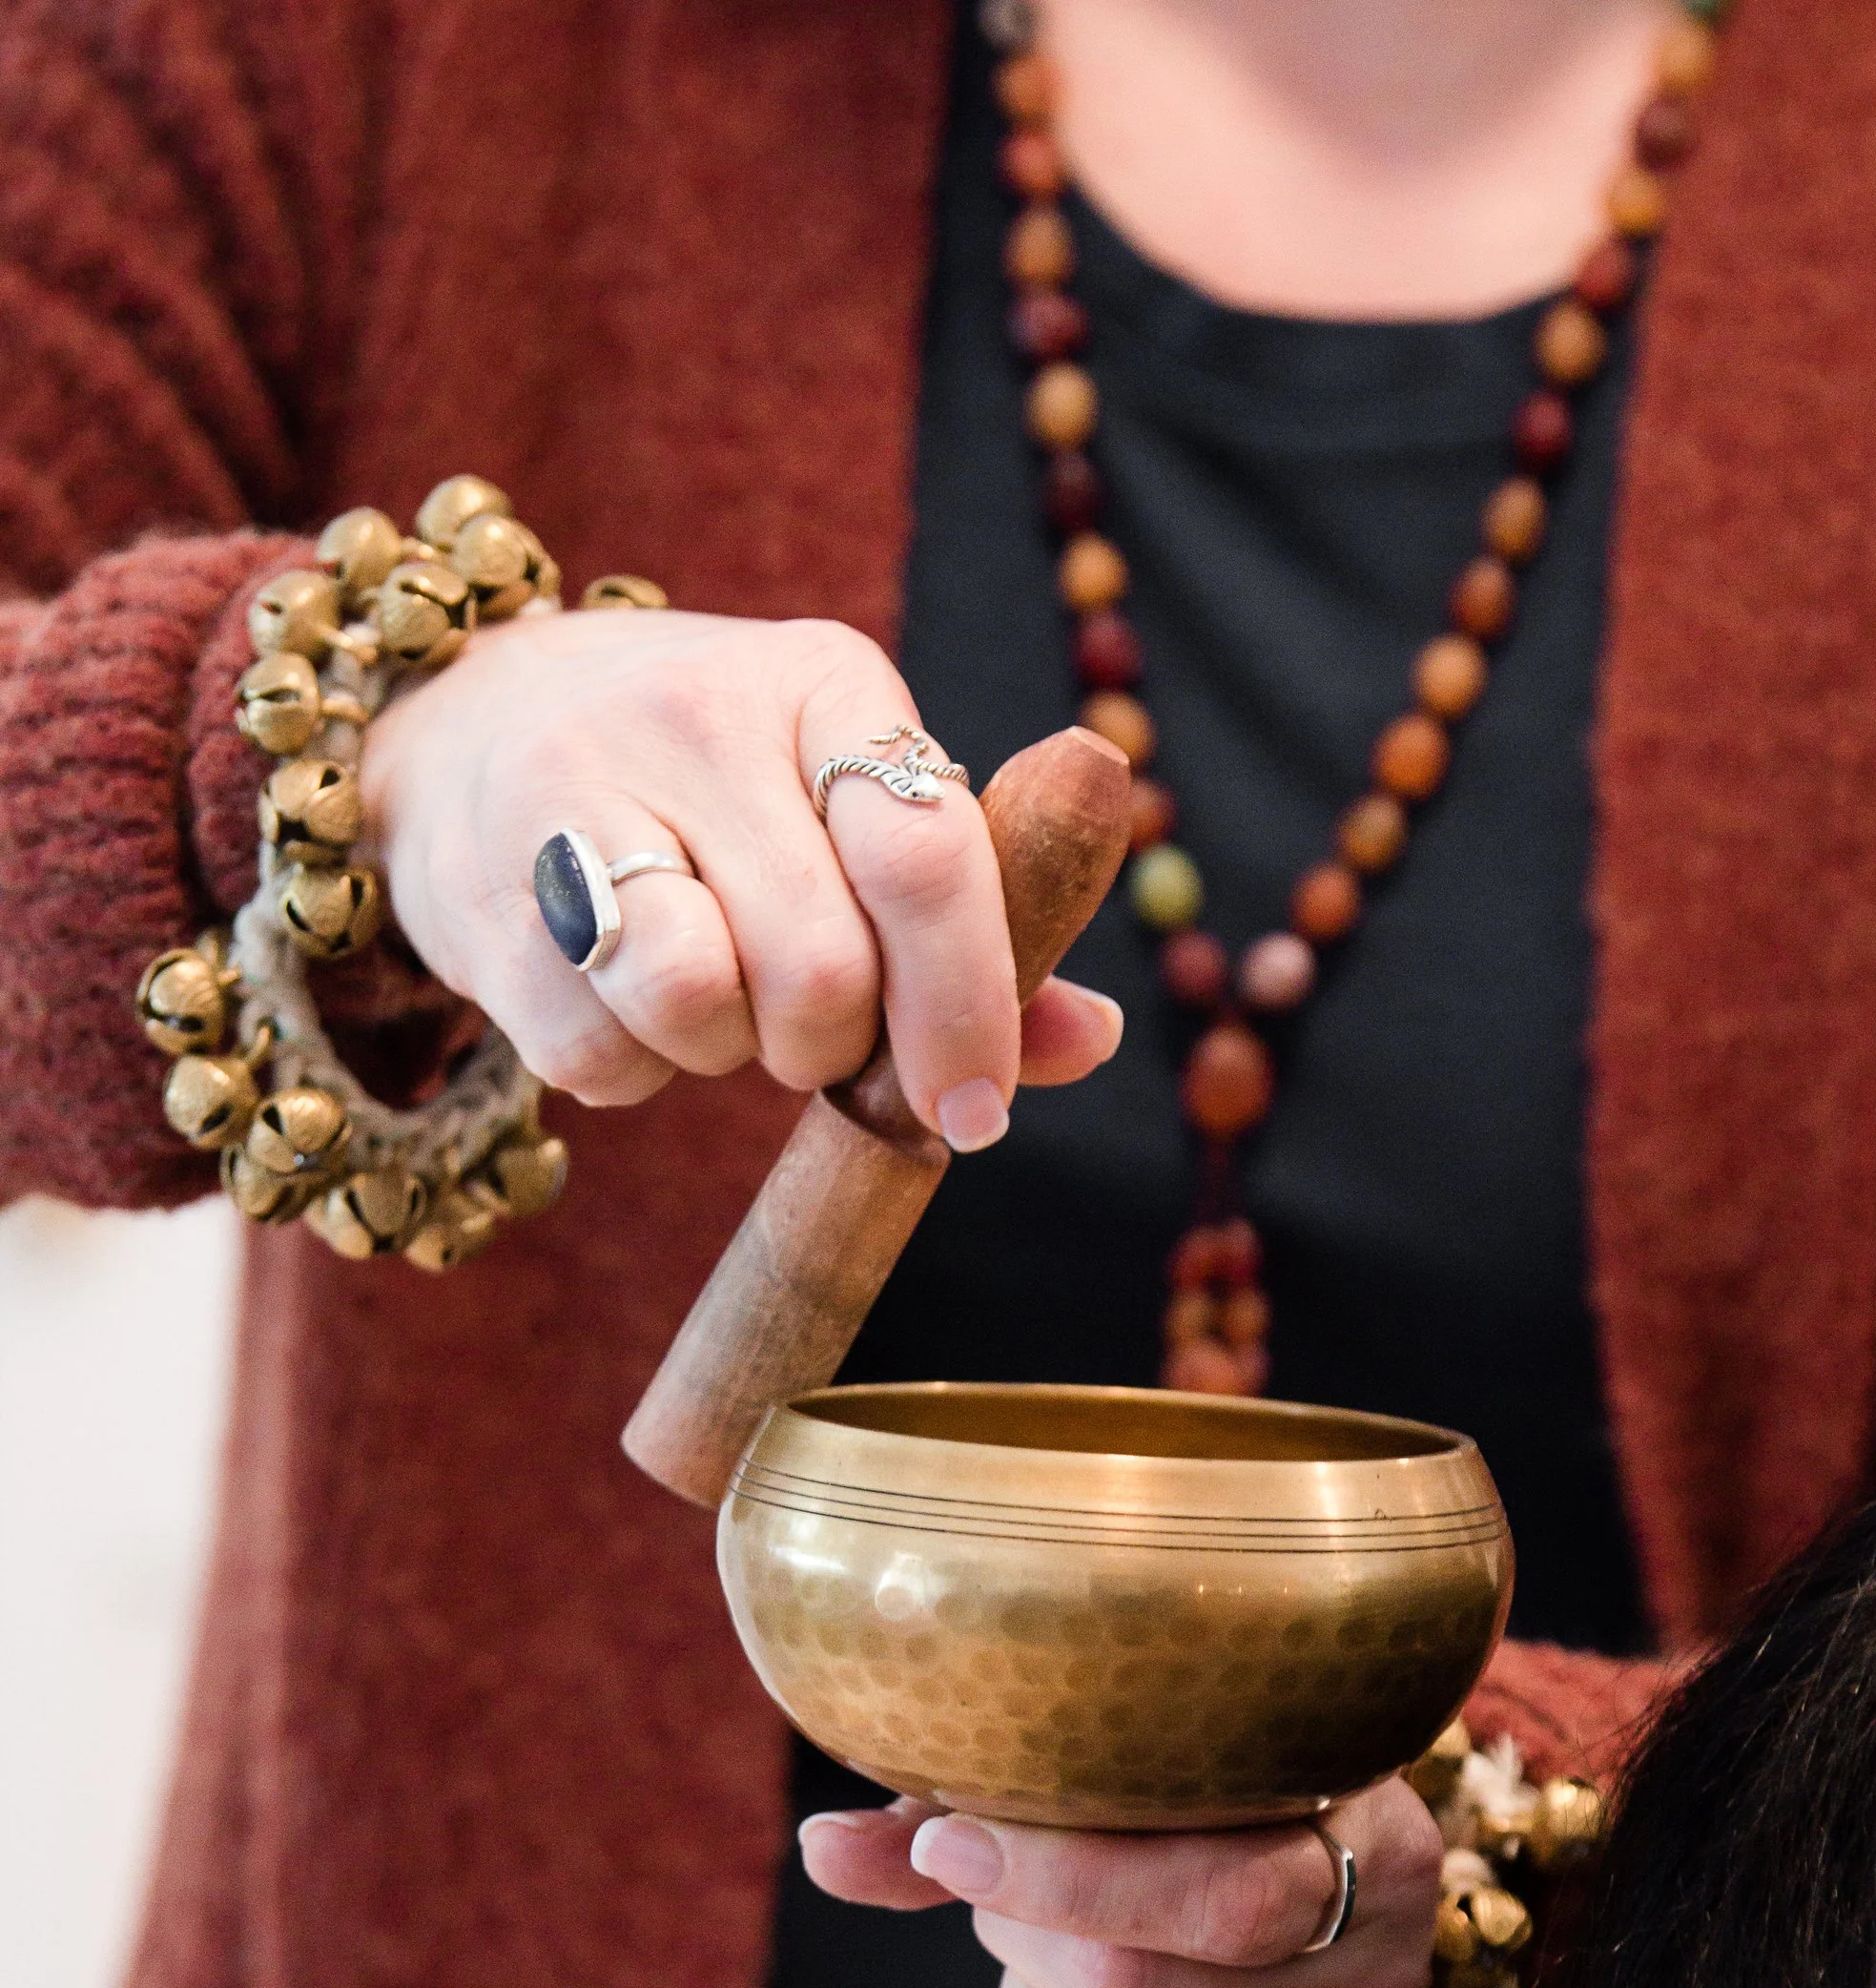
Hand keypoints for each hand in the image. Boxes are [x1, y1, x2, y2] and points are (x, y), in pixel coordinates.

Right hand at [360, 607, 1120, 1138]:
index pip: (928, 855)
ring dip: (725, 1055)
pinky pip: (600, 1057)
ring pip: (698, 1007)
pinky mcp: (484, 892)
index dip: (969, 1006)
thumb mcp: (851, 817)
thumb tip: (1089, 1038)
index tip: (973, 1109)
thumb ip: (977, 929)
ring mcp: (572, 789)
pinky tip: (619, 997)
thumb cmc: (722, 804)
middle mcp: (696, 712)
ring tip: (711, 997)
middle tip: (809, 1030)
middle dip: (832, 1048)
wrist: (475, 737)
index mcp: (825, 680)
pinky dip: (631, 1068)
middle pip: (821, 969)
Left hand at [800, 1775, 1445, 1987]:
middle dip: (1020, 1930)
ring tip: (1041, 1964)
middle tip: (1007, 1886)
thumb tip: (823, 1847)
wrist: (1336, 1949)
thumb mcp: (1158, 1782)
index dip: (1065, 1875)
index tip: (953, 1841)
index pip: (1226, 1900)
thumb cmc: (1219, 1826)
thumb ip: (1000, 1802)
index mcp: (1378, 1866)